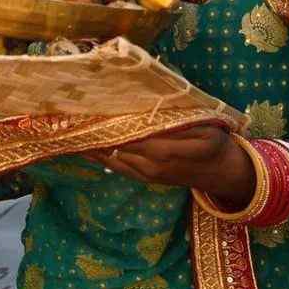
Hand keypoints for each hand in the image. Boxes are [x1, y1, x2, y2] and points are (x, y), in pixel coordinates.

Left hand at [84, 125, 253, 204]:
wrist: (221, 172)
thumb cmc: (214, 144)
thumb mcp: (204, 129)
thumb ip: (176, 124)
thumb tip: (150, 111)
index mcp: (167, 149)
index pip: (130, 135)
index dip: (110, 124)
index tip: (91, 110)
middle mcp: (152, 164)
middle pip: (116, 146)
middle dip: (95, 132)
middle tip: (71, 115)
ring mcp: (146, 174)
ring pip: (112, 158)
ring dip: (91, 145)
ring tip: (68, 129)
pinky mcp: (143, 178)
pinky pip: (116, 167)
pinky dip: (98, 157)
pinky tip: (82, 147)